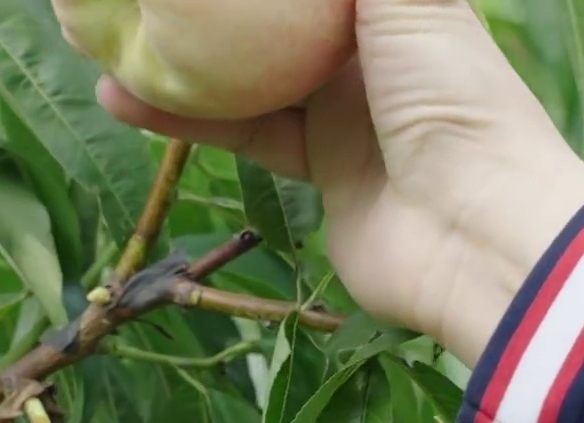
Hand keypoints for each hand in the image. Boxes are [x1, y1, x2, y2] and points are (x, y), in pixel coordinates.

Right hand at [93, 0, 583, 366]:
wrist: (477, 238)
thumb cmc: (459, 103)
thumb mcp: (414, 4)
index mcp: (399, 12)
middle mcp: (370, 60)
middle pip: (275, 23)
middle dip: (215, 15)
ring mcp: (344, 119)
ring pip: (247, 77)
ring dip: (183, 60)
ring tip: (106, 36)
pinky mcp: (318, 174)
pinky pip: (241, 134)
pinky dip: (184, 120)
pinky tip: (122, 99)